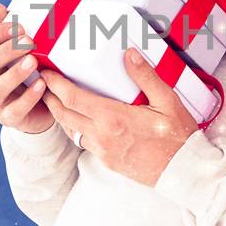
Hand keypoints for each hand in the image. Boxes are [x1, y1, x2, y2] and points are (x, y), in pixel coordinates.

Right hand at [0, 2, 53, 133]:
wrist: (40, 106)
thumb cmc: (26, 71)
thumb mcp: (17, 48)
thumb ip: (4, 28)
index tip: (17, 25)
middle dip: (7, 51)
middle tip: (30, 41)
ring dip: (14, 74)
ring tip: (33, 62)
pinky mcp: (8, 117)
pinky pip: (14, 110)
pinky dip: (28, 98)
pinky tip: (41, 85)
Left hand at [40, 49, 198, 185]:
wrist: (183, 171)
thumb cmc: (178, 136)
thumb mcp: (167, 100)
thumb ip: (145, 76)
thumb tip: (129, 54)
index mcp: (113, 118)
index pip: (73, 98)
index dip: (55, 84)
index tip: (47, 72)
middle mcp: (102, 136)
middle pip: (63, 115)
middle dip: (49, 97)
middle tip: (42, 82)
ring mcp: (103, 151)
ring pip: (71, 130)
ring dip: (59, 114)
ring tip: (55, 98)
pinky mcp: (107, 161)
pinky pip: (83, 142)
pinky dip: (74, 128)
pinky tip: (78, 119)